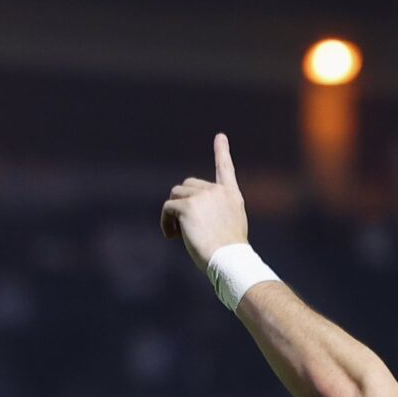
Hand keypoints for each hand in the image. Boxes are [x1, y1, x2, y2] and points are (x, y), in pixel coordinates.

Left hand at [160, 133, 248, 273]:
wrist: (229, 260)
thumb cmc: (228, 254)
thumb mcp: (229, 227)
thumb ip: (215, 213)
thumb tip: (187, 213)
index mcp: (231, 196)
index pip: (225, 169)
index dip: (222, 152)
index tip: (220, 136)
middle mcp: (217, 191)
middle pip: (189, 185)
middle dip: (182, 203)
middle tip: (182, 227)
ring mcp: (202, 196)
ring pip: (176, 195)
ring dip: (172, 213)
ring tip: (176, 233)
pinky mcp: (187, 206)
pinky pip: (168, 208)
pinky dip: (165, 222)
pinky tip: (172, 236)